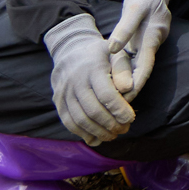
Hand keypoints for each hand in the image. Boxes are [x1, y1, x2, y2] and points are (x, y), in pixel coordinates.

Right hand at [43, 13, 135, 145]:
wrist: (71, 50)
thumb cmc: (101, 54)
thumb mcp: (116, 53)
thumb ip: (123, 70)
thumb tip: (128, 89)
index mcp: (93, 68)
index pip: (106, 94)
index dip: (119, 110)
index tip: (131, 118)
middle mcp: (75, 81)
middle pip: (93, 110)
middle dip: (111, 124)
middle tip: (124, 129)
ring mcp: (64, 92)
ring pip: (80, 120)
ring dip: (98, 132)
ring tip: (113, 135)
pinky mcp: (58, 102)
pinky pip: (69, 122)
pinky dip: (83, 134)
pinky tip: (97, 139)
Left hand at [105, 0, 178, 99]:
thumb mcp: (134, 8)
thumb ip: (124, 29)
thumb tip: (112, 48)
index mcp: (153, 37)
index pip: (145, 65)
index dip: (136, 82)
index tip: (126, 97)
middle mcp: (153, 43)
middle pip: (143, 70)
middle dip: (133, 87)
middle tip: (119, 105)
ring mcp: (150, 43)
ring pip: (139, 66)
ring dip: (130, 81)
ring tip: (116, 98)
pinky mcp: (145, 42)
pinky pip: (137, 59)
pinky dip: (129, 70)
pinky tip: (118, 79)